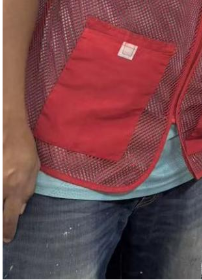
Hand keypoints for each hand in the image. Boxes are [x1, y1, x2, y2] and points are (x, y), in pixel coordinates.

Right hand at [2, 123, 39, 242]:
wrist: (7, 128)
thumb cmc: (23, 147)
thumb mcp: (34, 168)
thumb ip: (27, 190)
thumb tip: (19, 209)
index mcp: (15, 187)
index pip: (8, 217)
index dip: (7, 231)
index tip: (6, 239)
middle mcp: (0, 187)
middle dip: (0, 221)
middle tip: (4, 225)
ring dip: (1, 203)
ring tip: (6, 198)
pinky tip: (4, 182)